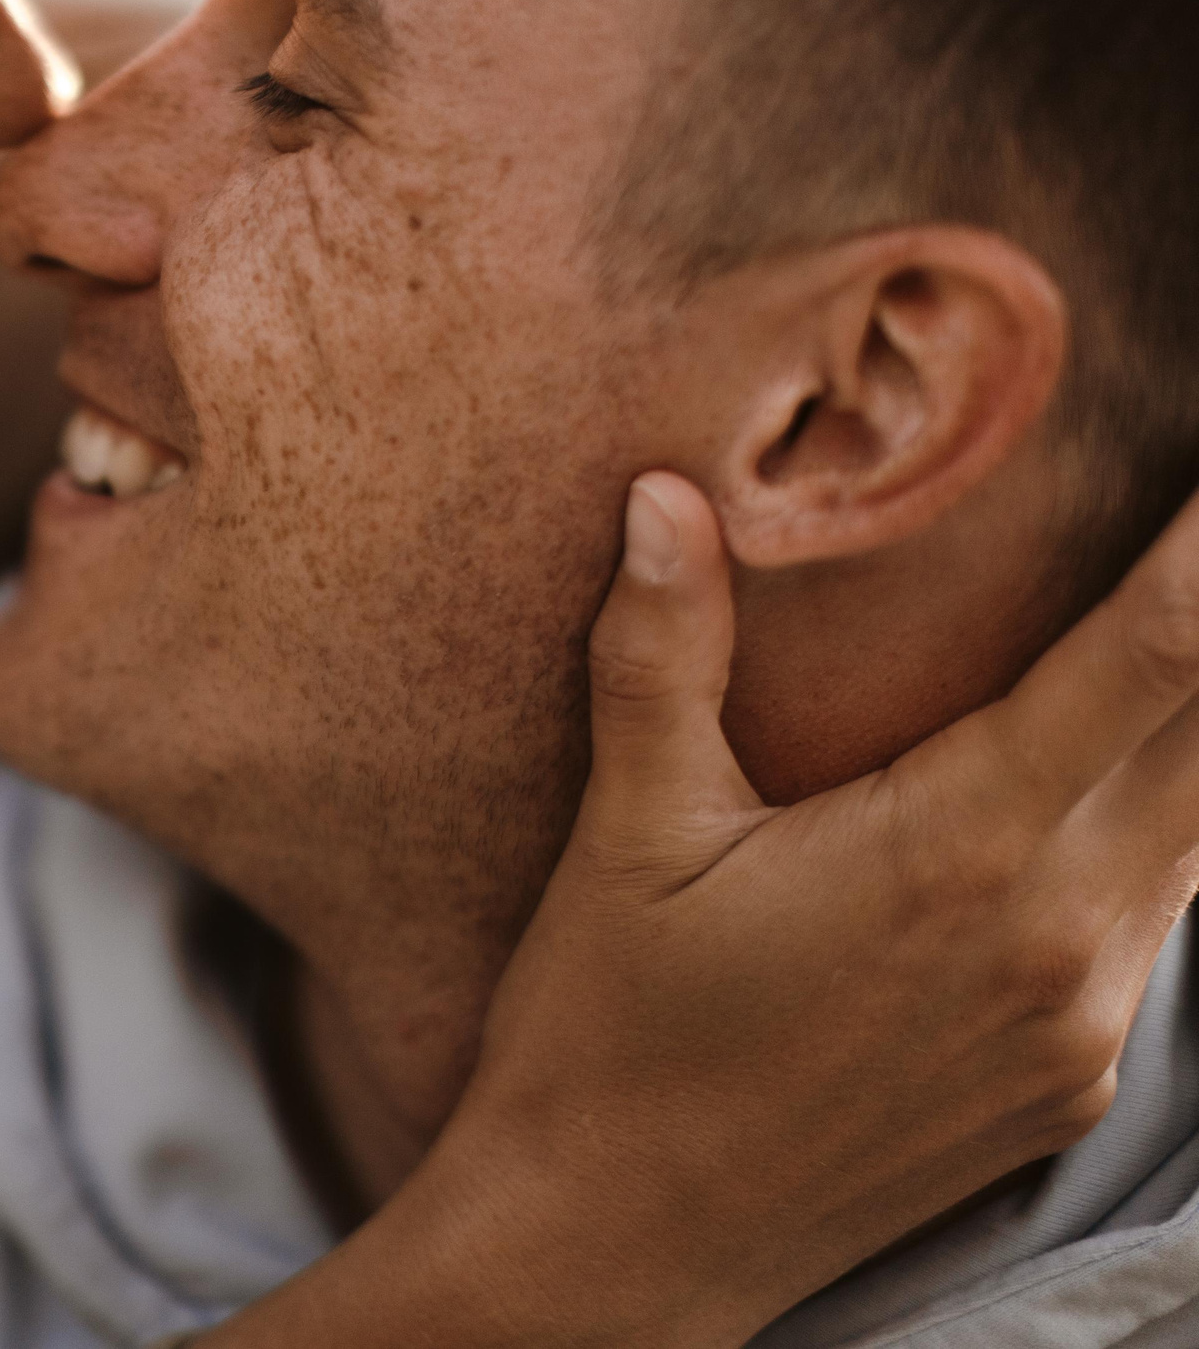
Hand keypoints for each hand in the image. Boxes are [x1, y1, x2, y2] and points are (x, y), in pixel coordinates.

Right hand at [199, 472, 1198, 1348]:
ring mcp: (1078, 1023)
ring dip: (1187, 734)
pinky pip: (1156, 925)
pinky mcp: (1067, 1083)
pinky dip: (1152, 834)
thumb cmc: (604, 1034)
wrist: (615, 1246)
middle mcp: (1056, 936)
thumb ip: (659, 654)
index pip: (1151, 659)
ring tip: (1154, 653)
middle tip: (1193, 544)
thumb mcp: (625, 835)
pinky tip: (1088, 796)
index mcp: (954, 849)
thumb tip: (663, 498)